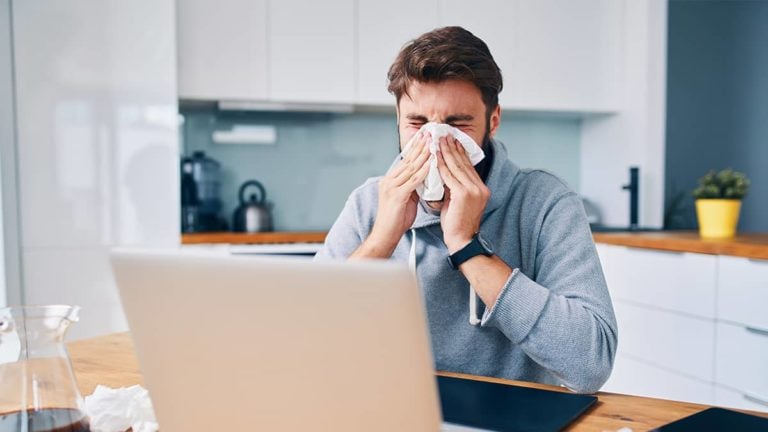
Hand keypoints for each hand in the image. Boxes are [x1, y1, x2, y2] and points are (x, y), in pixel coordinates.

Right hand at [359, 132, 431, 256]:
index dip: (416, 148)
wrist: (385, 235)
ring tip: (433, 144)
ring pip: (410, 167)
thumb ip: (413, 186)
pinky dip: (423, 171)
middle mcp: (389, 180)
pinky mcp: (396, 195)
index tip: (426, 137)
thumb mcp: (406, 199)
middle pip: (408, 159)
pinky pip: (412, 180)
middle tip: (430, 133)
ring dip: (423, 155)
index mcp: (390, 180)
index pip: (405, 160)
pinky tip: (431, 164)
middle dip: (420, 146)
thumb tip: (425, 177)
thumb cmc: (396, 220)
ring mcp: (391, 187)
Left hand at [437, 136, 489, 252]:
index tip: (452, 141)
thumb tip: (444, 174)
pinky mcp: (464, 194)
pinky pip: (449, 175)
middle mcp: (480, 187)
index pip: (468, 166)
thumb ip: (454, 187)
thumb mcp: (457, 201)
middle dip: (453, 147)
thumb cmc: (456, 224)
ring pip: (456, 166)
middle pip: (464, 163)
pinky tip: (435, 155)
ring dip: (446, 151)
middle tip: (444, 134)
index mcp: (481, 189)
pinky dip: (441, 164)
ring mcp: (473, 190)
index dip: (459, 152)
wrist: (461, 241)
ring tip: (438, 140)